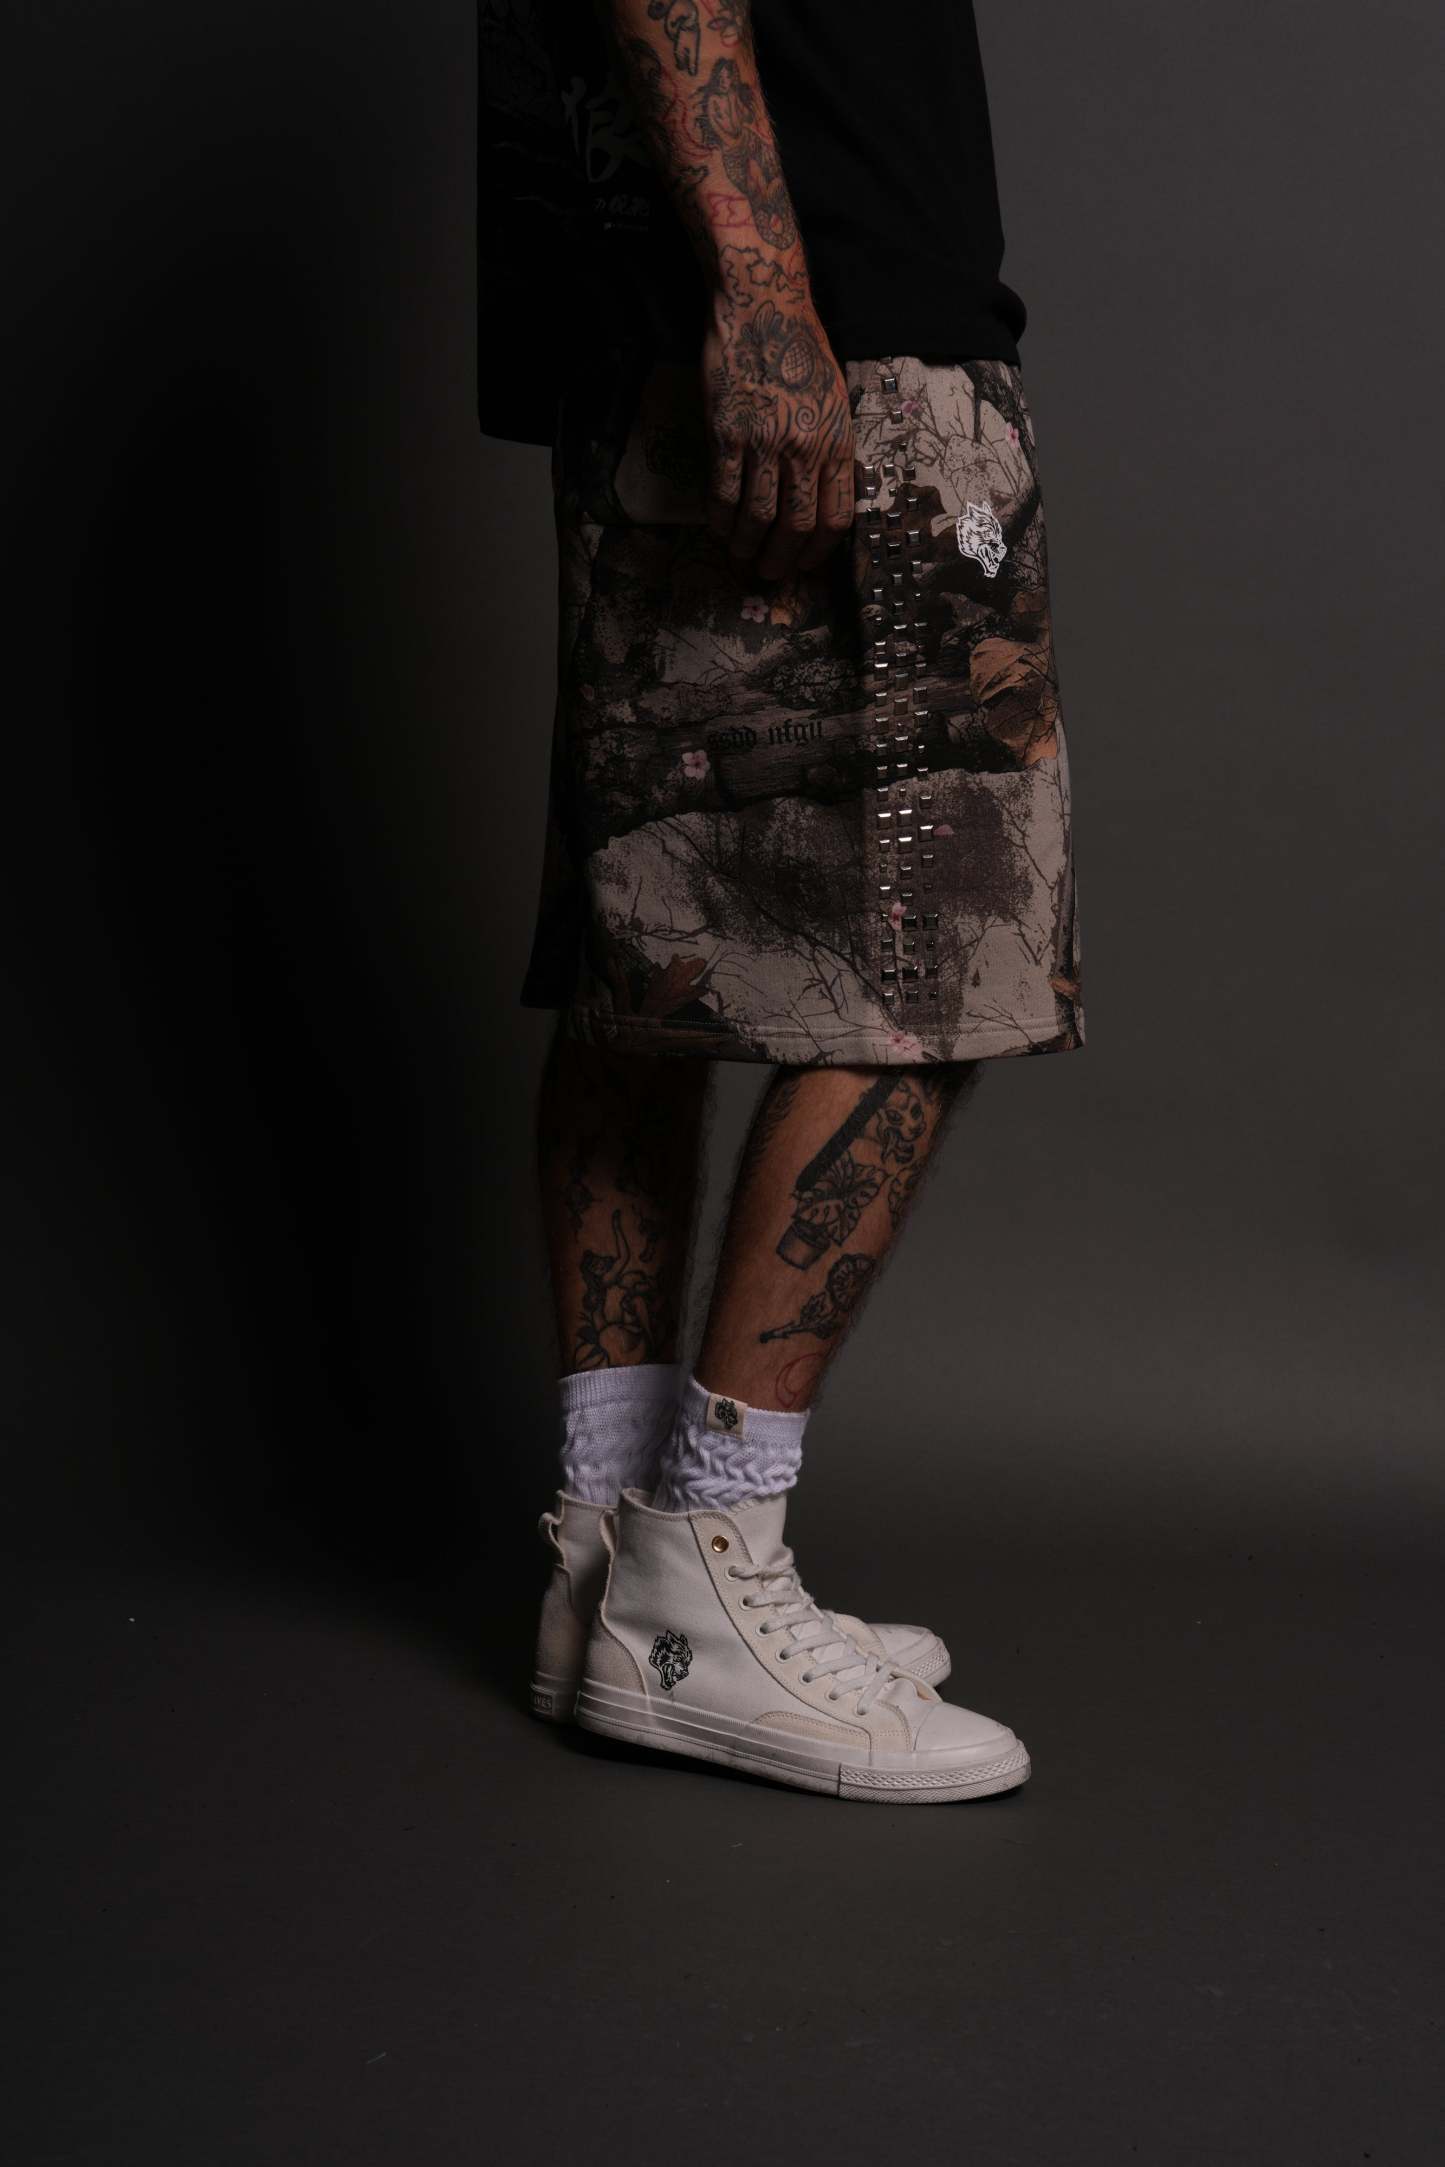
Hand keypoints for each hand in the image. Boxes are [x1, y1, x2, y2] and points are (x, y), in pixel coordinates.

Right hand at [702, 294, 854, 580]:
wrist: (763, 306)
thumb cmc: (801, 349)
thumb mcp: (835, 399)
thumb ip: (832, 447)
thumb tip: (826, 495)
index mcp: (836, 442)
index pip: (834, 519)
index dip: (817, 552)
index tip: (804, 565)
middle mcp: (804, 448)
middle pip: (795, 528)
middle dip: (780, 562)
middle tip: (767, 574)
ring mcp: (764, 442)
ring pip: (757, 517)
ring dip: (746, 547)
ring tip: (739, 557)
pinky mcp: (728, 433)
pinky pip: (722, 491)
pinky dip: (719, 519)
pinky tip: (717, 529)